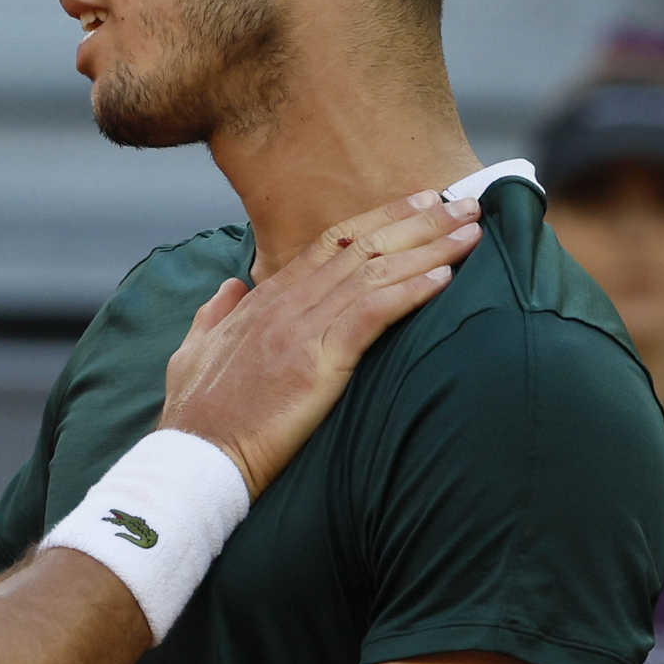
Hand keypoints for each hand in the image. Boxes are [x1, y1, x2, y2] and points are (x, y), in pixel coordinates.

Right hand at [159, 190, 479, 493]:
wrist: (193, 459)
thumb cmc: (193, 418)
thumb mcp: (192, 352)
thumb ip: (214, 314)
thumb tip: (231, 287)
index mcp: (263, 301)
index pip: (330, 244)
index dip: (380, 220)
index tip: (419, 203)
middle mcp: (285, 305)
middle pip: (362, 247)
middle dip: (419, 221)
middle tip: (464, 203)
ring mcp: (300, 331)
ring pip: (374, 273)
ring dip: (430, 248)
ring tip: (471, 231)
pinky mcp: (316, 365)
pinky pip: (372, 315)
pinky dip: (411, 292)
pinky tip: (445, 277)